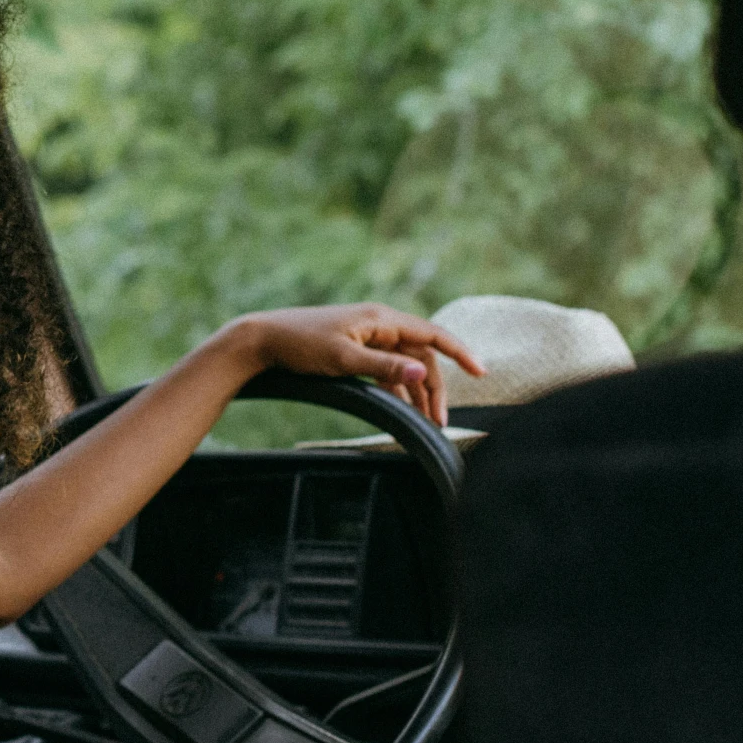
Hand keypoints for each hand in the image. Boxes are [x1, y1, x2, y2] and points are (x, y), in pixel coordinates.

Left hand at [226, 303, 483, 424]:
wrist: (261, 340)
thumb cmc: (300, 346)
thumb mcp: (343, 360)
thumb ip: (384, 368)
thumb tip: (422, 375)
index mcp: (380, 320)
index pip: (431, 335)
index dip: (459, 352)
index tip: (481, 372)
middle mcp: (378, 325)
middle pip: (420, 356)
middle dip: (434, 388)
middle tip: (439, 421)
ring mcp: (367, 337)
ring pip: (404, 365)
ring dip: (416, 392)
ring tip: (425, 422)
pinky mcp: (354, 350)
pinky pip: (386, 369)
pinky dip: (396, 390)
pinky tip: (402, 410)